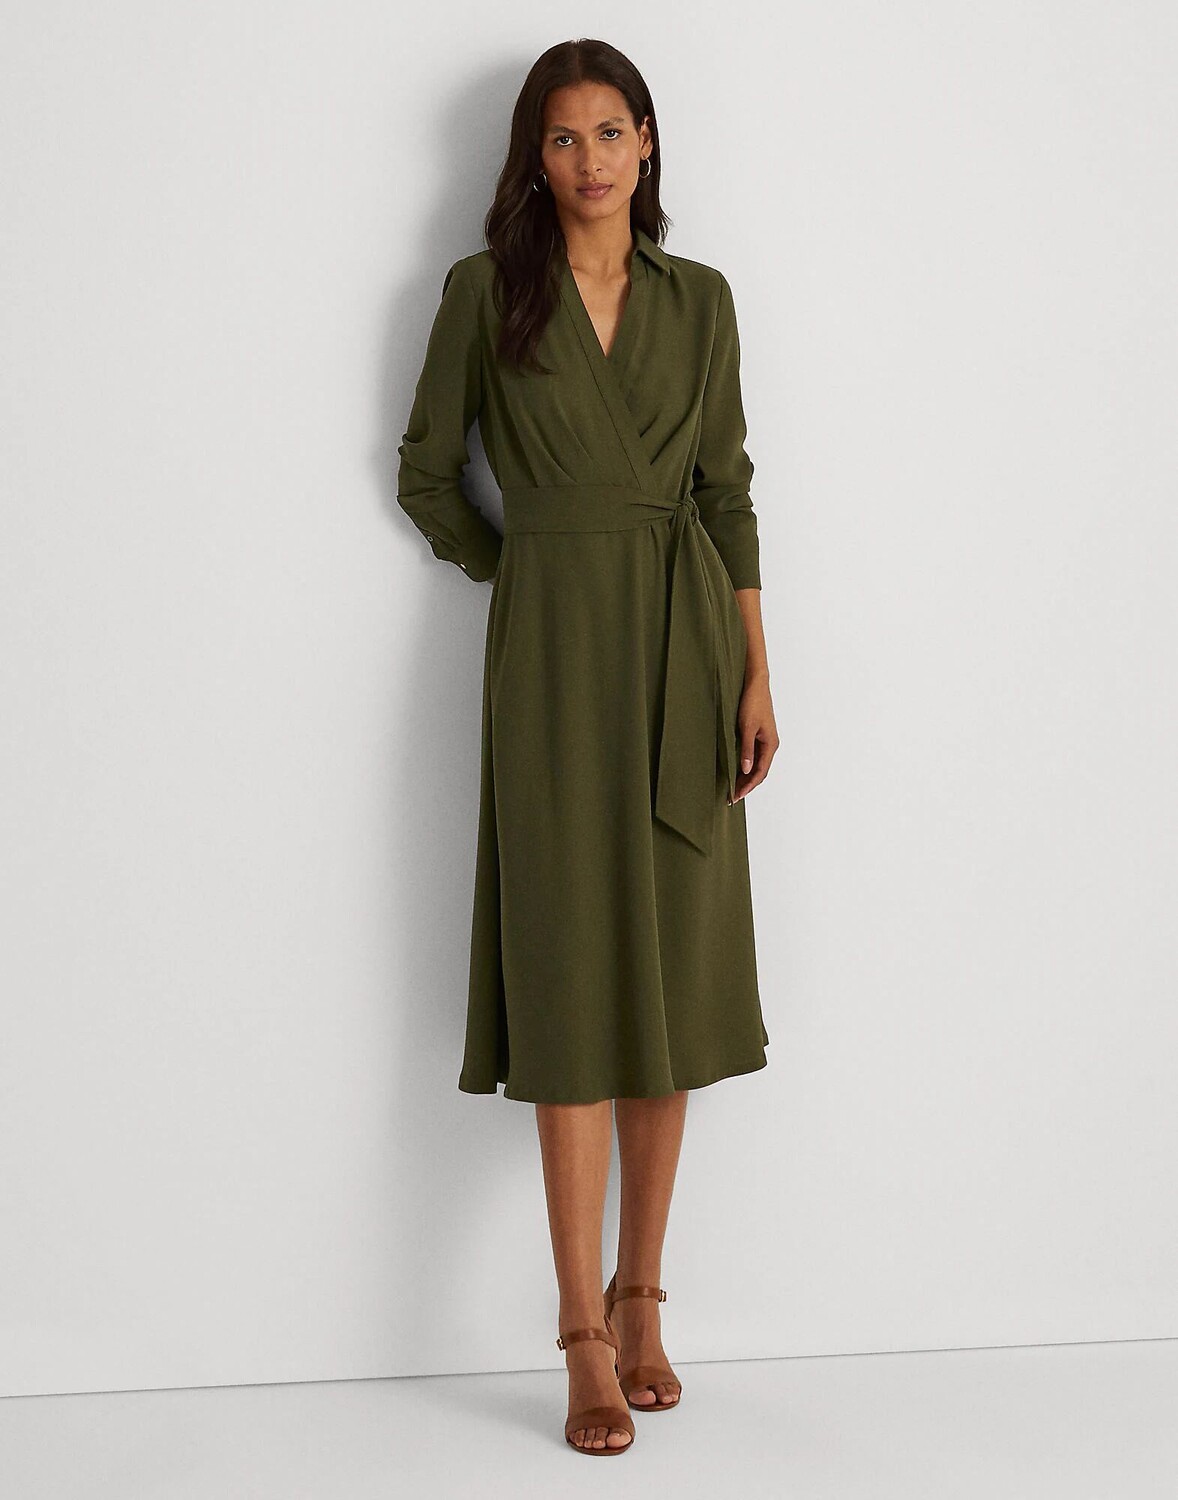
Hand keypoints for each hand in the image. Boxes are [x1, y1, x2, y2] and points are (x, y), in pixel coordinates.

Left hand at [730, 675, 777, 801]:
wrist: (755, 684)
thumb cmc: (752, 703)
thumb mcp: (746, 728)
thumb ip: (747, 750)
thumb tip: (746, 770)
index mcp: (770, 745)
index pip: (760, 773)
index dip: (748, 786)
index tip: (735, 796)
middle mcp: (771, 745)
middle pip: (759, 772)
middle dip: (747, 785)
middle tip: (732, 796)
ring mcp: (766, 740)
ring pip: (757, 765)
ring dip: (746, 777)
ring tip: (733, 787)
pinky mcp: (760, 735)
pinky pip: (755, 756)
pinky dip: (746, 766)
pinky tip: (737, 770)